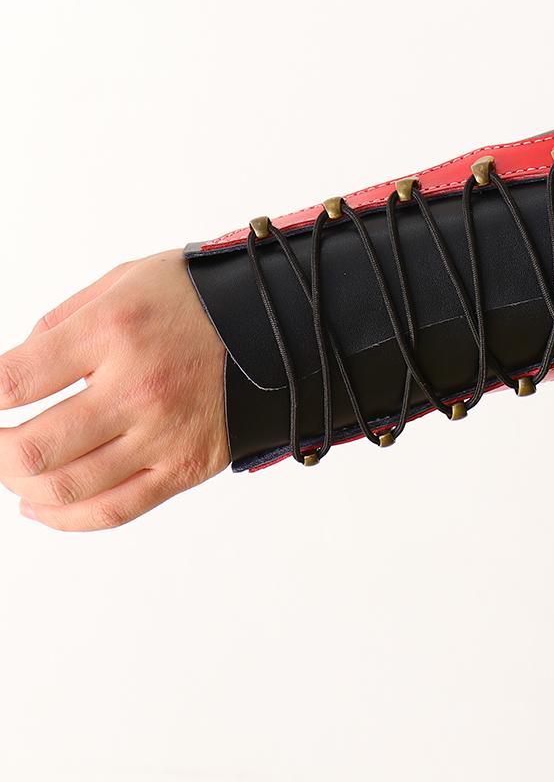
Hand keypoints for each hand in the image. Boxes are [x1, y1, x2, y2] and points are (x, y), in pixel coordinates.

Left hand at [0, 251, 228, 530]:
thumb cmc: (203, 298)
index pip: (13, 382)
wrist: (284, 323)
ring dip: (20, 486)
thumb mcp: (126, 279)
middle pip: (30, 448)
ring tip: (15, 471)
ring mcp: (164, 433)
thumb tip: (15, 367)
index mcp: (116, 330)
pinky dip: (65, 518)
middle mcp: (138, 387)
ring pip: (65, 488)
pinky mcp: (186, 466)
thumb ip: (62, 321)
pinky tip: (43, 505)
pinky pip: (115, 510)